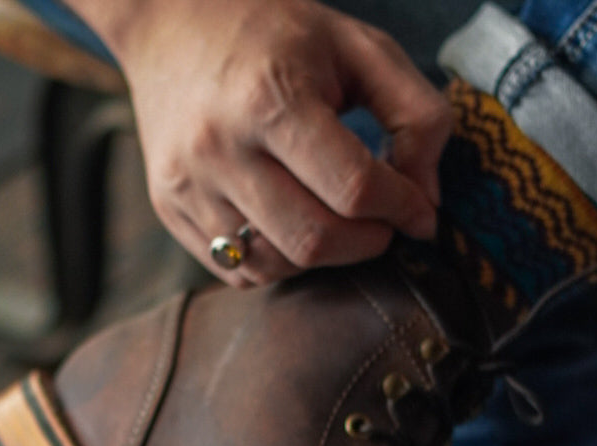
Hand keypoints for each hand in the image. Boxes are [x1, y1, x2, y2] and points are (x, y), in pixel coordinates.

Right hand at [77, 0, 450, 284]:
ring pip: (276, 265)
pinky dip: (278, 261)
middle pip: (314, 241)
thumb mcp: (359, 47)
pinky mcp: (170, 209)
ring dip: (323, 257)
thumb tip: (426, 201)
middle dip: (366, 243)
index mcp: (271, 98)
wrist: (170, 22)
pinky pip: (239, 270)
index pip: (353, 189)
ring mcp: (189, 185)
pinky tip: (290, 225)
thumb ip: (416, 115)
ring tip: (335, 222)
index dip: (401, 209)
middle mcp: (221, 149)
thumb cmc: (274, 33)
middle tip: (381, 223)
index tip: (419, 211)